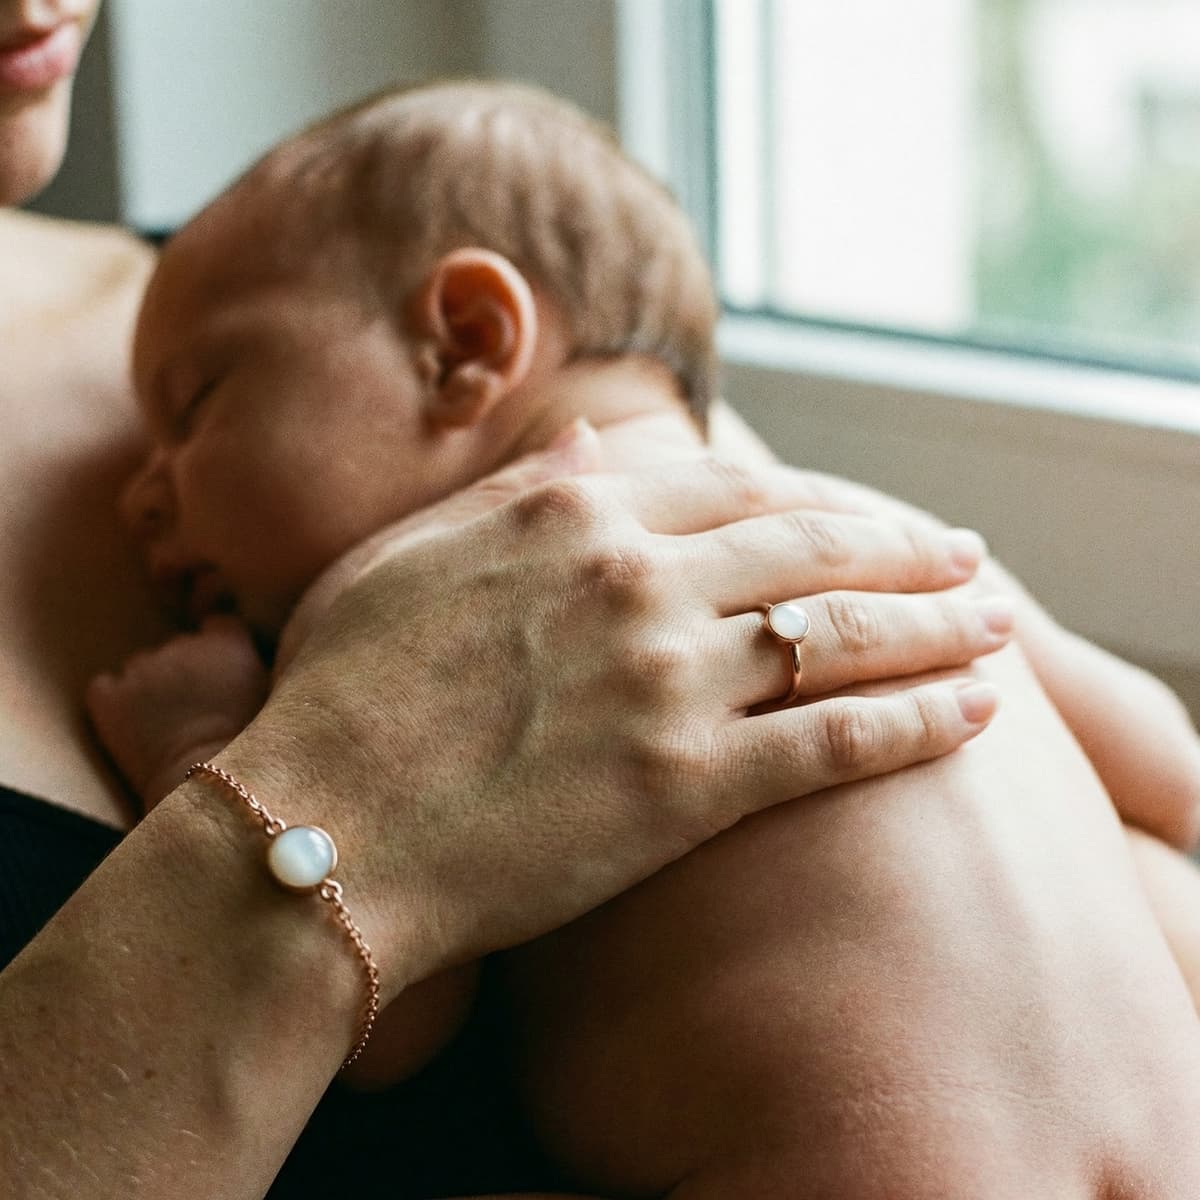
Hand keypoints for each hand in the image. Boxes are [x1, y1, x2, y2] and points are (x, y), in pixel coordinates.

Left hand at [87, 616, 268, 807]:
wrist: (208, 785)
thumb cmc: (251, 750)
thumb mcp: (272, 698)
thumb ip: (255, 669)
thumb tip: (244, 667)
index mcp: (227, 642)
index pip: (219, 625)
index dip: (218, 647)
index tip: (221, 672)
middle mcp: (183, 644)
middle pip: (179, 646)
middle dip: (183, 670)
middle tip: (195, 708)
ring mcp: (142, 669)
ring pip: (141, 667)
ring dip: (149, 687)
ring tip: (164, 724)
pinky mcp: (109, 697)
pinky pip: (103, 688)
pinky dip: (112, 702)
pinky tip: (128, 725)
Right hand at [216, 450, 1008, 1001]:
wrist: (324, 824)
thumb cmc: (346, 687)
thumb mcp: (410, 553)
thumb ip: (514, 493)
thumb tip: (588, 443)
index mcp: (573, 518)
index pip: (740, 490)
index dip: (824, 499)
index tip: (872, 513)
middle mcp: (639, 582)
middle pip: (815, 548)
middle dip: (907, 548)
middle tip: (968, 555)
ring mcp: (670, 682)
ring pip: (844, 635)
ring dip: (936, 628)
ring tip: (998, 626)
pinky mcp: (688, 786)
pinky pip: (833, 742)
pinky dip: (914, 722)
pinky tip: (974, 714)